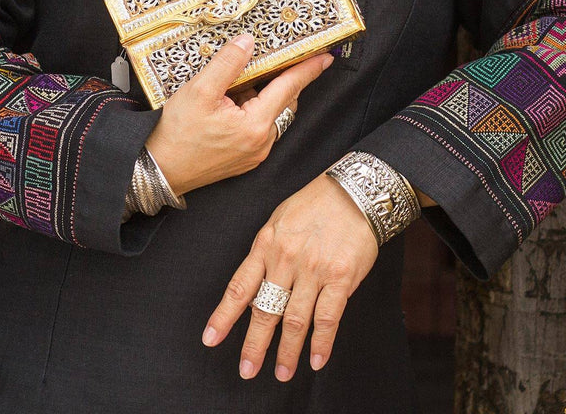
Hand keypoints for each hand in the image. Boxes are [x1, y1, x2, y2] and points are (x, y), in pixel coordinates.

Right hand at [146, 34, 332, 197]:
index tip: (324, 57)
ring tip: (230, 85)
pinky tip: (227, 102)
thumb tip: (248, 42)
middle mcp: (262, 143)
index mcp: (256, 126)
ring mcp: (254, 153)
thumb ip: (228, 64)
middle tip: (264, 59)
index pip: (289, 88)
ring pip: (269, 113)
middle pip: (281, 101)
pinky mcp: (244, 158)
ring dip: (258, 95)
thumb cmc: (176, 133)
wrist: (156, 170)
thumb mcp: (200, 90)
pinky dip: (250, 109)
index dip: (307, 70)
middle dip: (275, 79)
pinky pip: (257, 125)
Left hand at [201, 174, 378, 380]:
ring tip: (282, 373)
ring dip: (287, 352)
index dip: (224, 316)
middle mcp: (286, 259)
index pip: (239, 287)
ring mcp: (313, 270)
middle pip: (265, 311)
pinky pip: (327, 317)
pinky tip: (316, 360)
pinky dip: (321, 342)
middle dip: (254, 345)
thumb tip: (257, 288)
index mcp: (266, 244)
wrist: (355, 191)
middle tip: (247, 370)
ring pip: (294, 320)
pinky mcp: (341, 277)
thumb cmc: (315, 204)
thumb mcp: (280, 220)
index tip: (211, 339)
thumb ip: (267, 253)